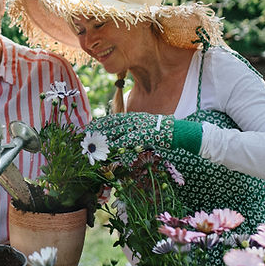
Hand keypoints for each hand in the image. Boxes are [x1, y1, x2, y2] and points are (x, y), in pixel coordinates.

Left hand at [85, 113, 201, 153]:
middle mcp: (135, 119)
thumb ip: (132, 132)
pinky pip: (130, 139)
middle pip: (111, 124)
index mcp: (134, 117)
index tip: (88, 128)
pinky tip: (111, 148)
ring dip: (105, 138)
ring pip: (118, 131)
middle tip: (84, 137)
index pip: (112, 119)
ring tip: (93, 144)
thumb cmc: (162, 133)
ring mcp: (140, 126)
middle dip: (97, 130)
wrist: (179, 131)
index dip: (99, 124)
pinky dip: (120, 143)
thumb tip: (120, 140)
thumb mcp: (145, 129)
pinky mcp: (146, 134)